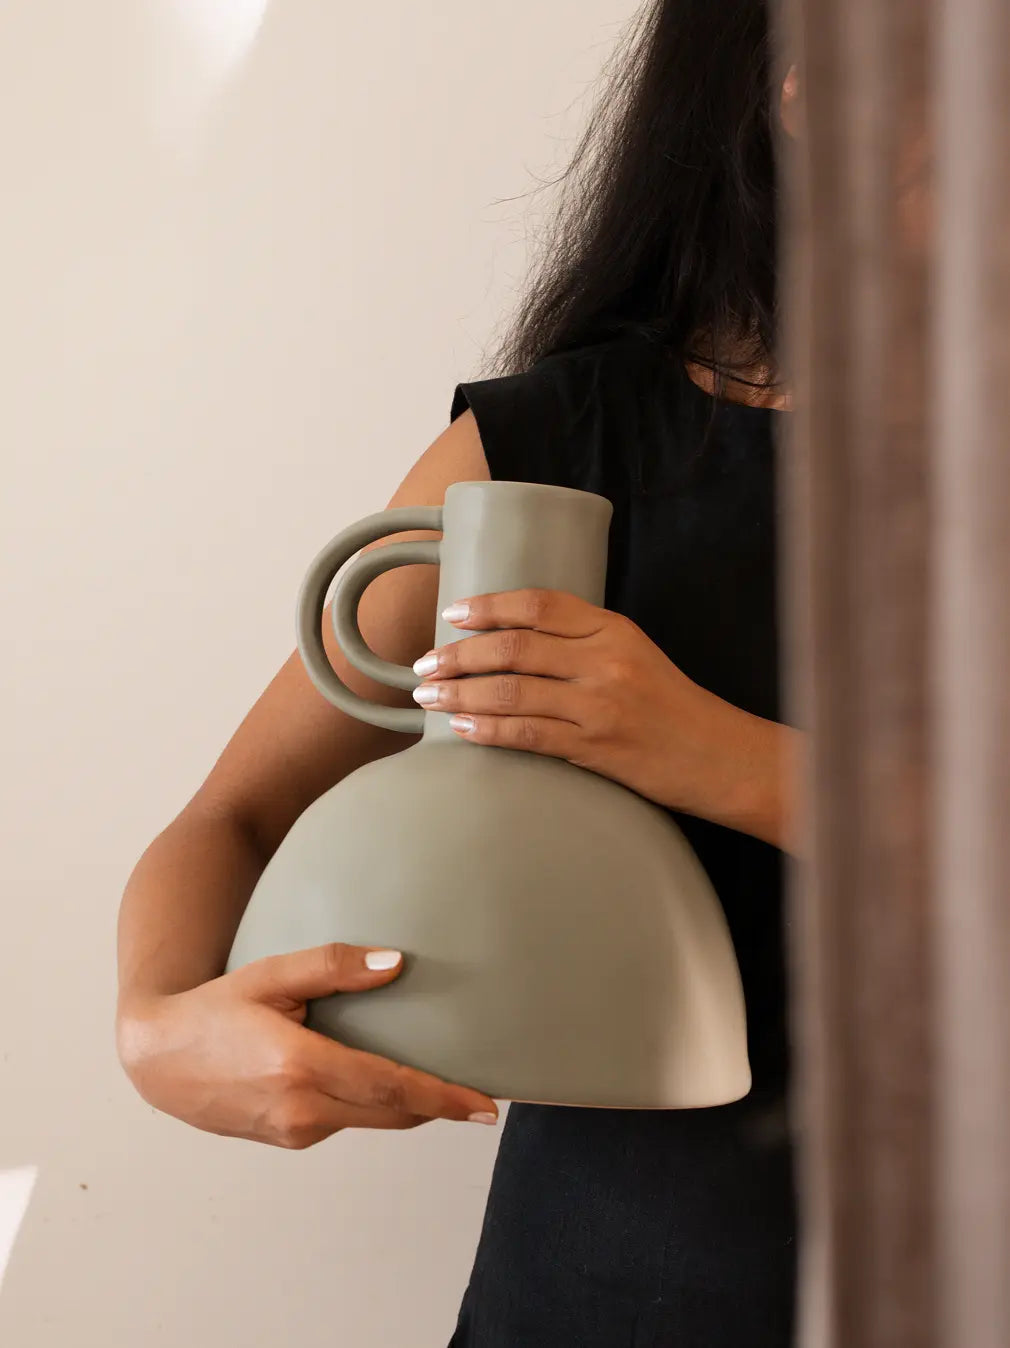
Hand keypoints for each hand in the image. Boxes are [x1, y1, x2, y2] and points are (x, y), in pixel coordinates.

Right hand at [116, 943, 499, 1147]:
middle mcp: (300, 1109)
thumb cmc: (216, 1007)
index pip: (391, 1087)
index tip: (485, 1106)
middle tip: (483, 1101)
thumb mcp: (271, 974)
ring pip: (369, 1119)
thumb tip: (396, 963)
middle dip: (440, 1109)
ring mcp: (293, 1132)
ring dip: (405, 1106)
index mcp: (300, 1067)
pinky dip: (368, 1105)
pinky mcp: (287, 1140)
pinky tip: (373, 1081)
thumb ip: (335, 965)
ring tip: (440, 1087)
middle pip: (392, 1113)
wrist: (159, 1059)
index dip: (443, 1098)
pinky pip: (343, 1120)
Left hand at [412, 588, 789, 843]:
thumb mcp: (635, 655)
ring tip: (429, 695)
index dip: (489, 606)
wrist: (719, 756)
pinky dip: (488, 730)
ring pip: (512, 692)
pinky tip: (461, 728)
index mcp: (614, 629)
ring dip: (461, 694)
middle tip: (425, 663)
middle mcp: (605, 661)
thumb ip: (583, 643)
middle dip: (460, 655)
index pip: (539, 605)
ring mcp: (599, 705)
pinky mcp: (595, 747)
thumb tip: (513, 641)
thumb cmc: (672, 707)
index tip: (454, 614)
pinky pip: (528, 734)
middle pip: (515, 647)